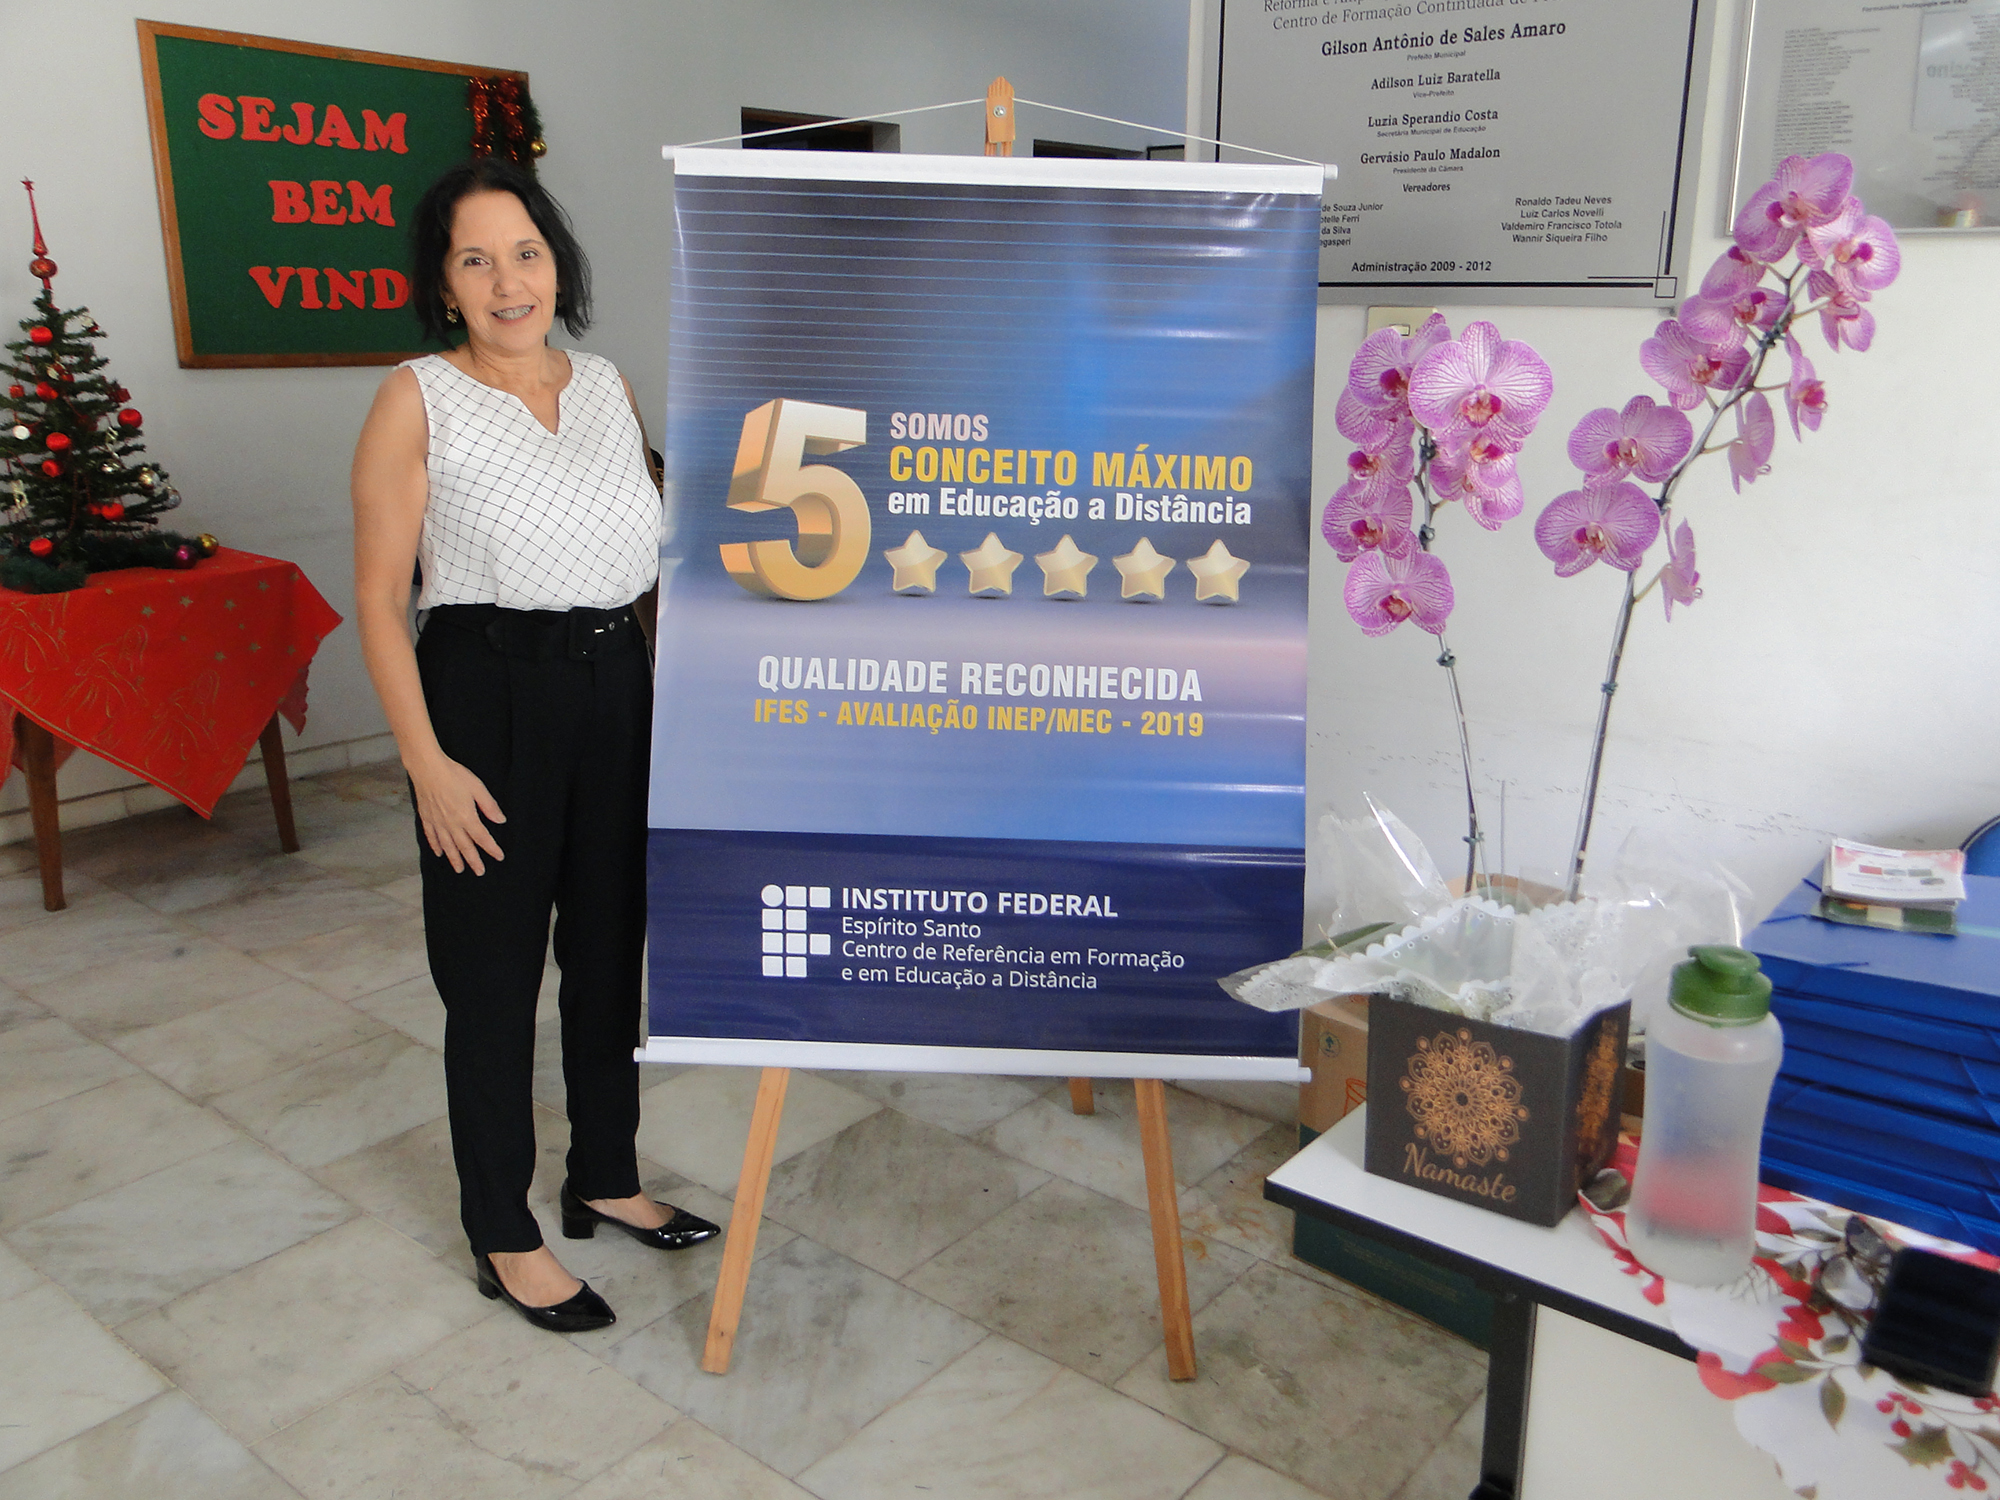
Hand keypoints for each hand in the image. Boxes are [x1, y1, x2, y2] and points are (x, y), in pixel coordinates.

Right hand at [408, 753, 505, 874]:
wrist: (427, 768)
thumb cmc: (454, 775)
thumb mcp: (477, 788)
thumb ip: (489, 806)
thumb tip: (501, 820)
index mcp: (467, 817)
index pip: (482, 838)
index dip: (491, 849)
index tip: (499, 857)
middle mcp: (452, 824)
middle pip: (464, 847)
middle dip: (473, 860)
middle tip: (479, 872)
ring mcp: (437, 822)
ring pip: (447, 846)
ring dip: (454, 859)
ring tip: (459, 869)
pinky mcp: (426, 818)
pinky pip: (432, 837)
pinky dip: (436, 846)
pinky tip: (439, 853)